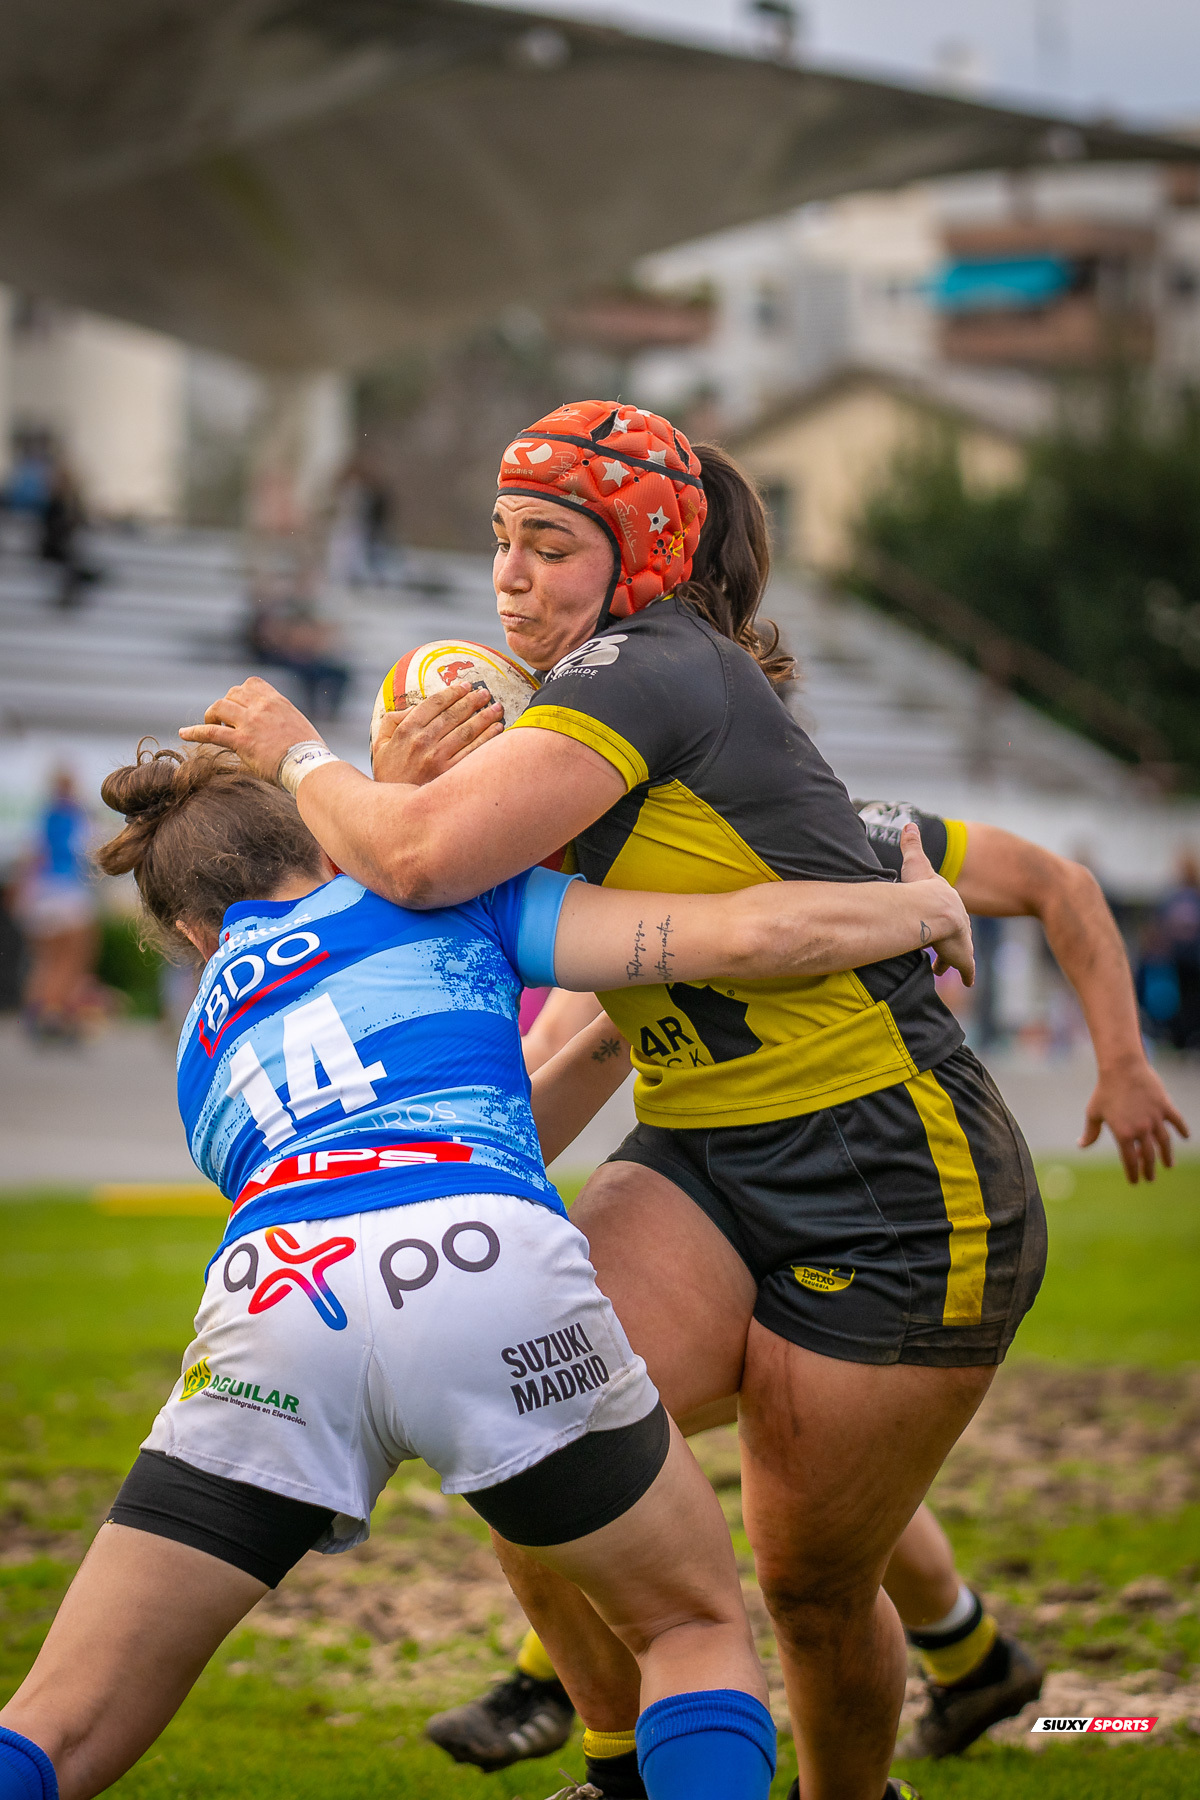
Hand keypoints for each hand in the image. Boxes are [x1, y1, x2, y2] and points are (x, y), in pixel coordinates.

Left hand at [179, 677, 315, 779]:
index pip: (251, 684)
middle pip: (232, 693)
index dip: (240, 694)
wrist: (311, 766)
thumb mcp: (298, 725)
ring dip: (212, 716)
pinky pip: (210, 732)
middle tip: (226, 722)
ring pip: (219, 707)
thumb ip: (282, 718)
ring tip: (213, 727)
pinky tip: (183, 734)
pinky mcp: (242, 741)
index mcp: (277, 701)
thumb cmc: (309, 753)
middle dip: (226, 706)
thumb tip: (275, 726)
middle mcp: (262, 706)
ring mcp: (250, 722)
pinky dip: (194, 732)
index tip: (240, 706)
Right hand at [372, 684, 502, 784]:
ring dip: (485, 717)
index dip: (451, 692)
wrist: (393, 808)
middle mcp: (422, 742)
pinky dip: (488, 738)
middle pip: (453, 715)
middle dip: (472, 701)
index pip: (433, 704)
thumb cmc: (389, 772)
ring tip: (497, 708)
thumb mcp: (380, 743)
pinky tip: (498, 730)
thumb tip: (414, 707)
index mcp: (406, 730)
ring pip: (466, 731)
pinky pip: (473, 752)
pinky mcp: (449, 774)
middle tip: (485, 693)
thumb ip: (393, 721)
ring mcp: (437, 759)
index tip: (465, 686)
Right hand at [899, 823, 974, 985]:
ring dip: (947, 961)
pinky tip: (966, 983)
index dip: (938, 916)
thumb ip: (911, 845)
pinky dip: (966, 976)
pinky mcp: (962, 959)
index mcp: (947, 903)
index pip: (945, 910)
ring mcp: (961, 942)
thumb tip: (908, 823)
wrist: (936, 910)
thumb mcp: (915, 864)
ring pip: (955, 954)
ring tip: (938, 970)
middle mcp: (957, 923)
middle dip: (945, 940)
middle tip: (937, 947)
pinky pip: (965, 971)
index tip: (934, 922)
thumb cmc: (923, 889)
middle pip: (952, 933)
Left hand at [1080, 1057, 1189, 1182]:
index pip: (1130, 1160)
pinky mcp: (1164, 1106)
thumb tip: (1081, 1145)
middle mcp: (1141, 1130)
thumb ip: (1090, 1132)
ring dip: (1167, 1156)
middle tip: (1151, 1178)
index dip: (1133, 1173)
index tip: (1135, 1182)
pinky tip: (1185, 1137)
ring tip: (1169, 1164)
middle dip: (1149, 1169)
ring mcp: (1155, 1118)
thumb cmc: (1104, 1091)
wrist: (1121, 1068)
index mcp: (1123, 1134)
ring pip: (1165, 1142)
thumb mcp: (1093, 1113)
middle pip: (1149, 1155)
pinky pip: (1177, 1121)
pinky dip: (1182, 1130)